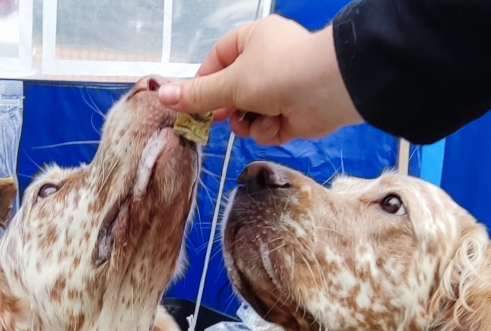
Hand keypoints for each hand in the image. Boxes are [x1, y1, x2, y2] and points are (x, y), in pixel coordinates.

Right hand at [158, 15, 363, 144]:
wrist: (326, 89)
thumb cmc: (277, 72)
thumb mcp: (230, 82)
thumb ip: (198, 94)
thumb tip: (163, 95)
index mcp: (252, 40)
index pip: (217, 60)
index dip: (204, 83)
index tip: (194, 104)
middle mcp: (266, 61)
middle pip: (232, 91)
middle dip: (228, 108)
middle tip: (221, 117)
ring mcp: (280, 88)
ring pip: (248, 113)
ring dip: (247, 122)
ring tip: (255, 119)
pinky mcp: (291, 113)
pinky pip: (267, 126)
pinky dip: (268, 129)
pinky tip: (275, 124)